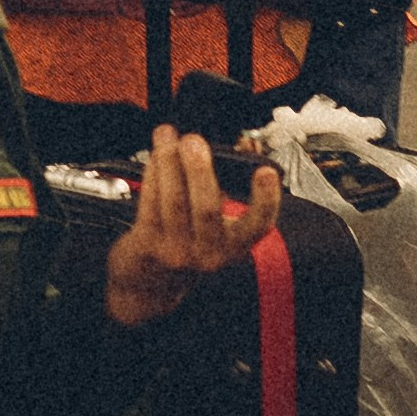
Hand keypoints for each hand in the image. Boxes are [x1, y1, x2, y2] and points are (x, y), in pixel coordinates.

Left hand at [103, 128, 279, 326]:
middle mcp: (209, 253)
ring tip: (167, 136)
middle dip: (200, 171)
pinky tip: (155, 157)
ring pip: (174, 202)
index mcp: (235, 245)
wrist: (152, 278)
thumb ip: (225, 187)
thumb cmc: (189, 238)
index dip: (266, 199)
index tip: (266, 172)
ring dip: (169, 164)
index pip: (258, 226)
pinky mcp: (149, 245)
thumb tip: (229, 146)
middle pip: (207, 210)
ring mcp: (178, 251)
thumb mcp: (217, 224)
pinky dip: (153, 175)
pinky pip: (150, 204)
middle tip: (194, 141)